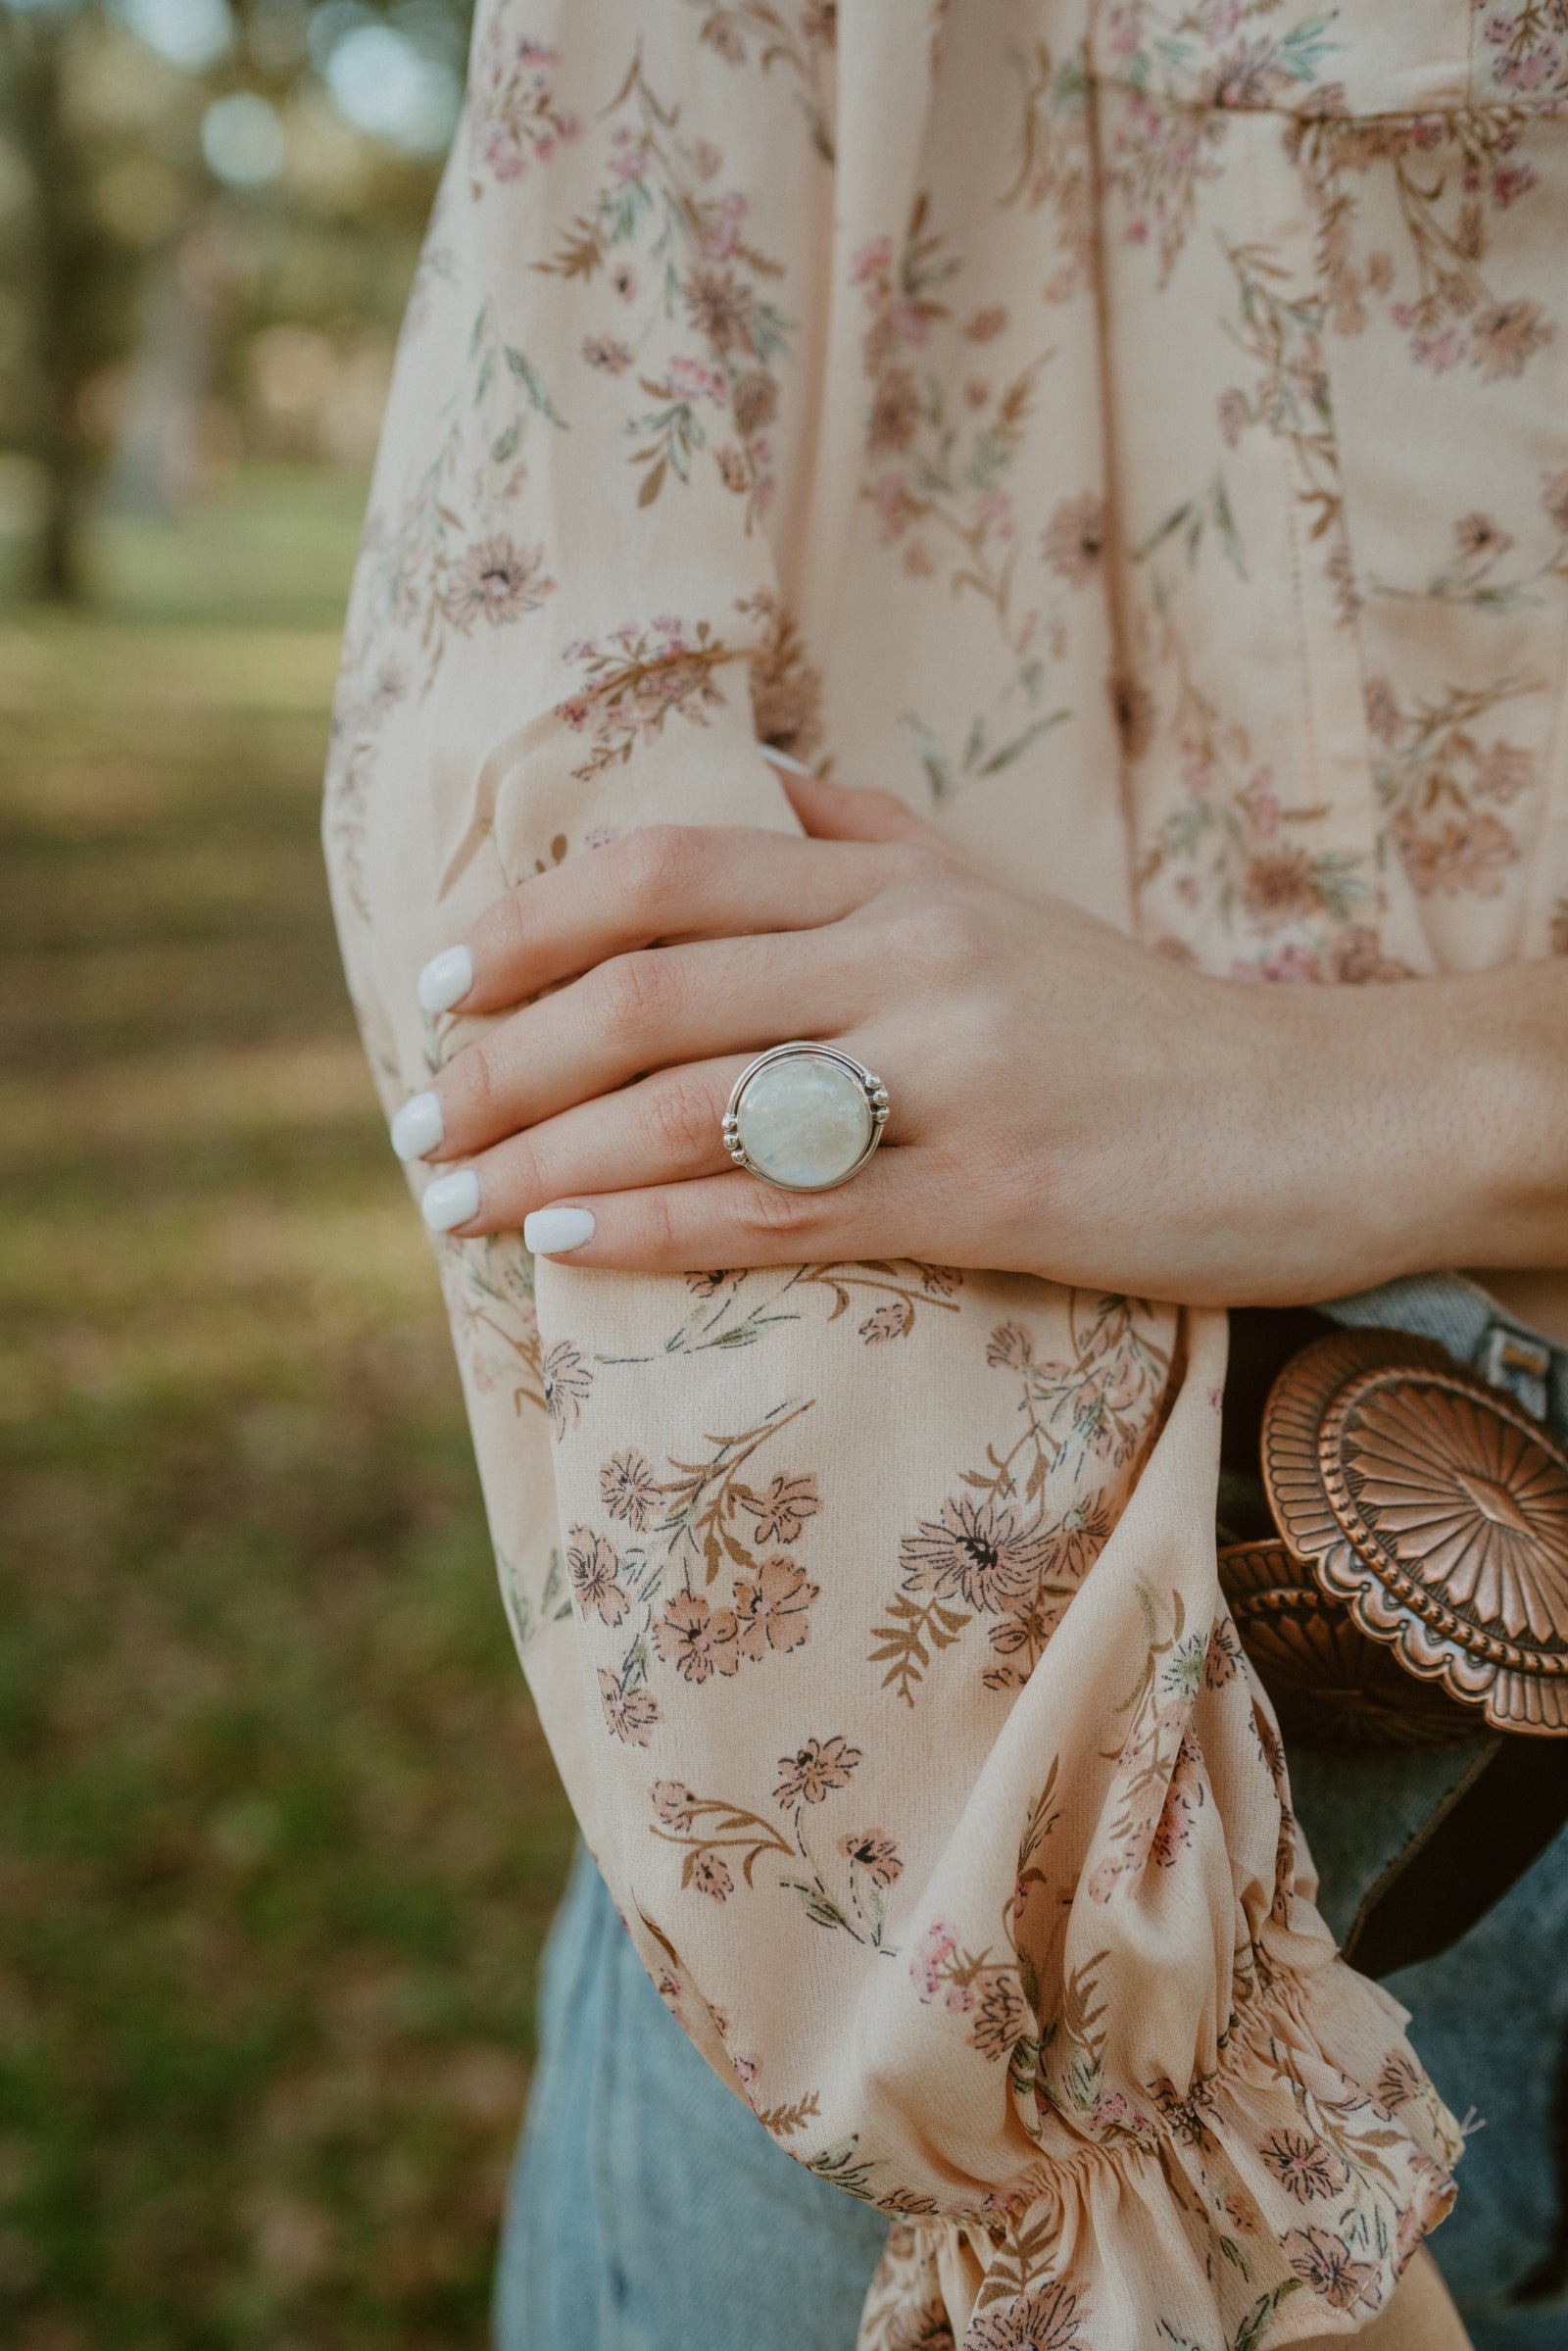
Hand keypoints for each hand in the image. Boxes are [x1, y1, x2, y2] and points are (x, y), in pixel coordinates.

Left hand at [390, 765, 1564, 1305]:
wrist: (1329, 1116)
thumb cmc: (1141, 1024)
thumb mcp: (1007, 898)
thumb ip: (869, 832)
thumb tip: (751, 778)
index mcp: (900, 877)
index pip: (669, 870)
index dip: (534, 922)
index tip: (445, 980)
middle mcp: (911, 952)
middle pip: (651, 985)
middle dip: (506, 1059)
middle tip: (418, 1121)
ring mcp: (951, 1071)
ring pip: (694, 1102)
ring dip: (546, 1157)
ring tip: (456, 1200)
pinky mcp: (991, 1190)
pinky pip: (783, 1207)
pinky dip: (654, 1226)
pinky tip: (567, 1244)